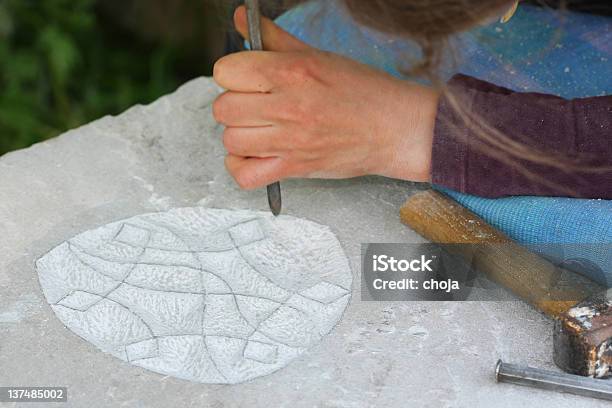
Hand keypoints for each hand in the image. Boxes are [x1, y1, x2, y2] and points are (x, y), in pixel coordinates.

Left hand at [213, 6, 438, 188]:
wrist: (394, 128)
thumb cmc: (362, 91)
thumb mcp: (318, 55)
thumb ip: (274, 38)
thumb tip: (239, 18)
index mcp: (292, 72)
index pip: (226, 71)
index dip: (233, 74)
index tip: (246, 78)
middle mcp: (288, 106)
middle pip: (224, 108)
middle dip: (235, 104)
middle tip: (255, 105)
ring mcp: (290, 141)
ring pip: (231, 140)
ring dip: (240, 135)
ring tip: (259, 129)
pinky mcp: (295, 169)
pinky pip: (245, 175)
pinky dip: (241, 166)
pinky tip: (254, 154)